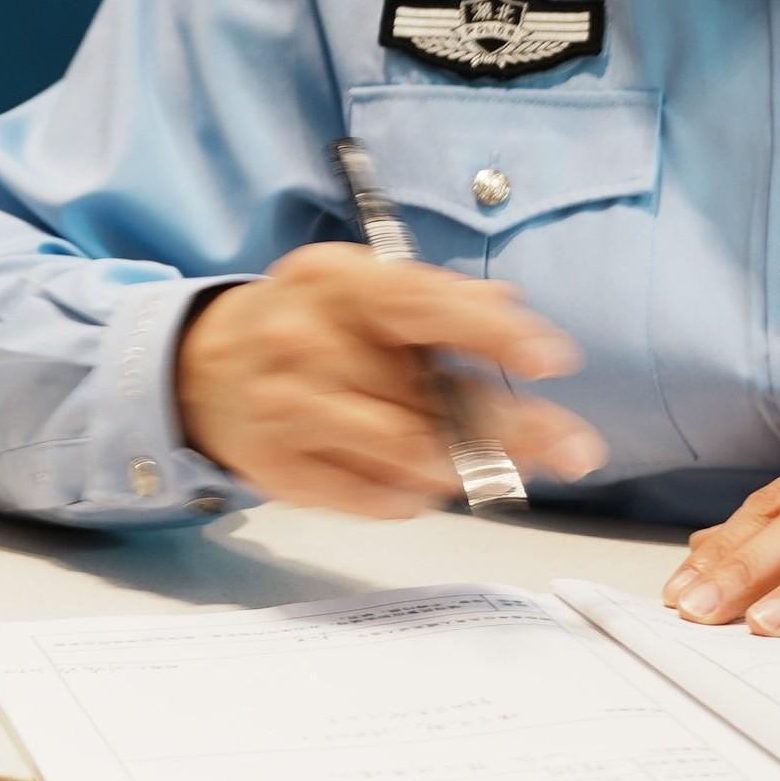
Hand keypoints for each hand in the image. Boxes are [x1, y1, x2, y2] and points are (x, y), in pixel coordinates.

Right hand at [176, 243, 604, 519]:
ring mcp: (289, 409)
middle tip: (576, 450)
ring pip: (405, 453)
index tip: (552, 358)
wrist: (203, 369)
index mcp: (337, 283)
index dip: (493, 332)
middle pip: (428, 397)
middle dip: (513, 427)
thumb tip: (509, 304)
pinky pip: (371, 498)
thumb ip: (433, 297)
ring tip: (490, 465)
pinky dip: (410, 495)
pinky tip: (419, 480)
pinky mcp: (280, 469)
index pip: (424, 304)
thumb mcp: (362, 286)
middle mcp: (306, 341)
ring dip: (463, 466)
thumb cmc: (309, 324)